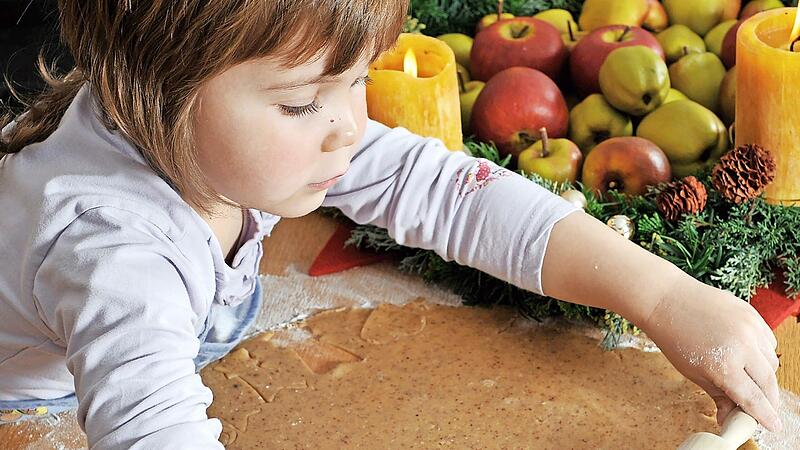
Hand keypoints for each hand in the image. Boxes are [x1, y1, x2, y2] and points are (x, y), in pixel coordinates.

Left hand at [640, 278, 781, 432]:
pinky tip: (748, 355)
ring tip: (750, 379)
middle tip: (765, 408)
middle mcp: (742, 347)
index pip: (753, 398)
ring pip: (772, 361)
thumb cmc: (675, 338)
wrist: (667, 300)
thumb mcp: (693, 373)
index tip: (773, 426)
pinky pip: (768, 341)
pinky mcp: (752, 314)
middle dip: (769, 399)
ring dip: (766, 375)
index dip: (765, 415)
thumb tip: (729, 419)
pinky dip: (763, 352)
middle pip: (769, 382)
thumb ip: (718, 395)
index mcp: (724, 366)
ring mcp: (750, 328)